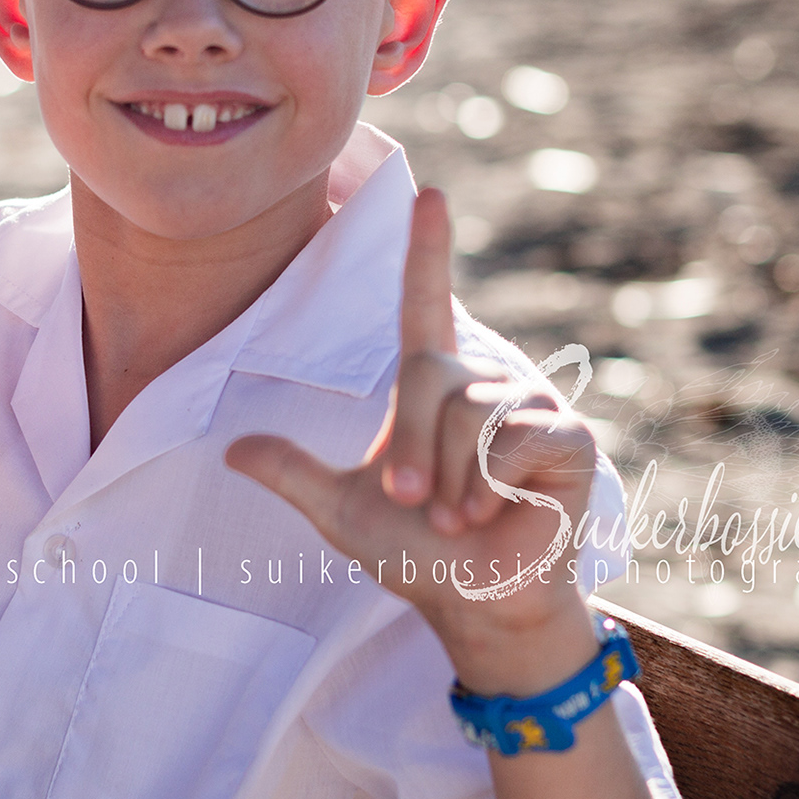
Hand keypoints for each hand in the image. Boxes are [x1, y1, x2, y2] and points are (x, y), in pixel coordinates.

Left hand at [226, 188, 600, 692]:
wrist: (475, 605)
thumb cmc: (420, 555)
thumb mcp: (342, 513)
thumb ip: (293, 473)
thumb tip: (231, 447)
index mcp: (435, 386)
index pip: (426, 303)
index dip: (427, 249)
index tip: (430, 193)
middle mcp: (484, 382)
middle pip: (430, 377)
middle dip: (412, 452)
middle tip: (416, 505)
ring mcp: (531, 406)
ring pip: (468, 412)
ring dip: (451, 481)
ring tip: (461, 518)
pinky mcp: (567, 438)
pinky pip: (512, 440)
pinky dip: (491, 487)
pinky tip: (500, 513)